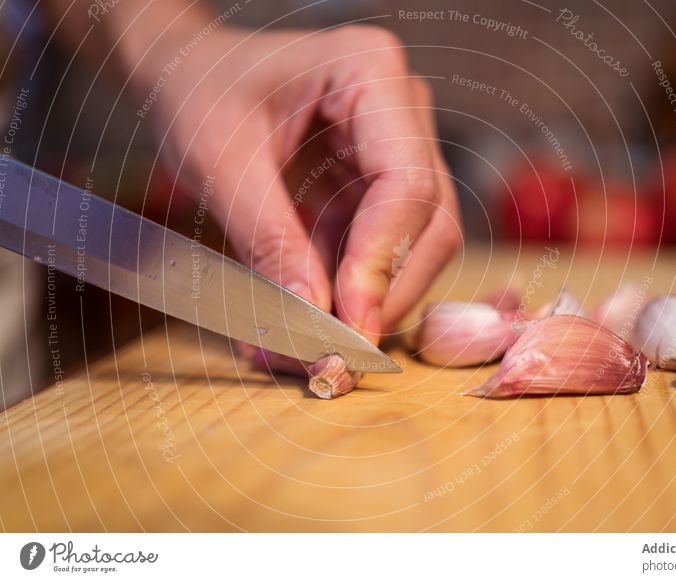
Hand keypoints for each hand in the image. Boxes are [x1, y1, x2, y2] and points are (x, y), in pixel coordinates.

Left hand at [139, 24, 461, 342]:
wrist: (187, 72)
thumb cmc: (198, 88)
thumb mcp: (219, 161)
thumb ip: (268, 239)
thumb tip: (313, 319)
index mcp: (370, 73)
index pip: (408, 183)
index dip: (383, 262)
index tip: (350, 327)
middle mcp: (399, 111)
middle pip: (429, 223)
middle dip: (384, 294)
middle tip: (335, 354)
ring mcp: (393, 149)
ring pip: (413, 246)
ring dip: (365, 302)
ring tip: (302, 343)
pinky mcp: (374, 185)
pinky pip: (376, 250)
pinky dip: (344, 292)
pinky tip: (302, 319)